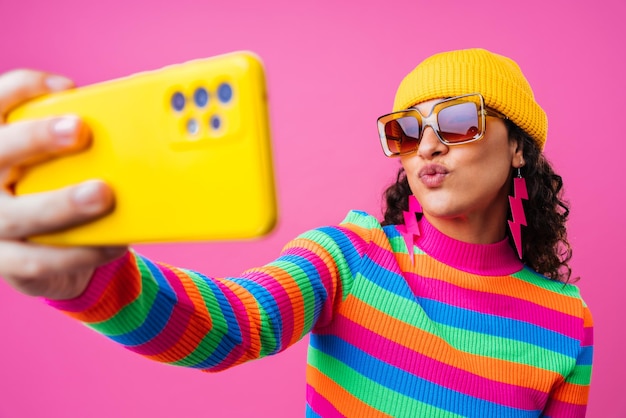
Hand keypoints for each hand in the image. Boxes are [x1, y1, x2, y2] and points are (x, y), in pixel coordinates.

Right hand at [0, 69, 126, 299]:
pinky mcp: (5, 260)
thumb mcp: (59, 163)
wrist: (44, 252)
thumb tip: (123, 124)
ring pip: (17, 214)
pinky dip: (79, 253)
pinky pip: (39, 260)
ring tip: (101, 194)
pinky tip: (113, 243)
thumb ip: (75, 145)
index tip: (66, 87)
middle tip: (78, 129)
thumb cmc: (55, 191)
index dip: (23, 89)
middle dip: (35, 137)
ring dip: (62, 203)